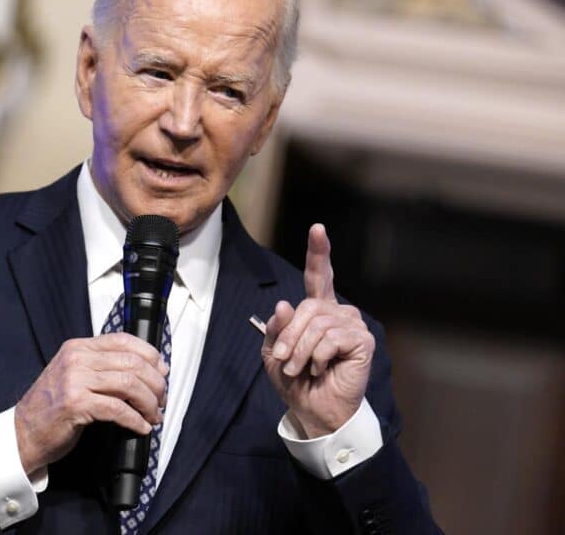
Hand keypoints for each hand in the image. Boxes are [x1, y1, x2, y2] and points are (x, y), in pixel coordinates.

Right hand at [14, 333, 168, 474]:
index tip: (161, 372)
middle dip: (155, 384)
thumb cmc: (51, 408)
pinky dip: (135, 420)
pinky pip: (118, 409)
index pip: (123, 340)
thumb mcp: (73, 375)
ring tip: (153, 415)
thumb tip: (144, 370)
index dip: (150, 355)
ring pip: (129, 384)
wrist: (24, 432)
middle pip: (132, 362)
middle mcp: (76, 359)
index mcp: (77, 347)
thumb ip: (100, 366)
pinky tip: (141, 427)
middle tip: (161, 400)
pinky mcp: (76, 404)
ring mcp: (74, 380)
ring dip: (149, 403)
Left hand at [261, 224, 374, 437]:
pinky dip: (318, 355)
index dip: (319, 252)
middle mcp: (338, 313)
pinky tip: (320, 368)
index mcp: (317, 310)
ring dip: (300, 349)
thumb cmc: (295, 381)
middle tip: (281, 359)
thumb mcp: (274, 353)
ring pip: (318, 324)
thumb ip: (277, 328)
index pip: (319, 276)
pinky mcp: (363, 341)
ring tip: (297, 368)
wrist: (314, 409)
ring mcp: (352, 325)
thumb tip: (285, 304)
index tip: (317, 228)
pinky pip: (332, 338)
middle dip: (288, 335)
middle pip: (307, 307)